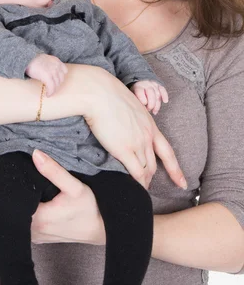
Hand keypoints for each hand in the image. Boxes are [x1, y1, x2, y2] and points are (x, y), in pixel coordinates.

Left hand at [0, 152, 105, 244]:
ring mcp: (34, 235)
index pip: (7, 200)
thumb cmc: (92, 209)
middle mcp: (32, 231)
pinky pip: (19, 220)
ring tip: (1, 176)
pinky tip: (15, 191)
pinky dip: (15, 206)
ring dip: (6, 197)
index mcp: (37, 219)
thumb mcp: (75, 187)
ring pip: (12, 215)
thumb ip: (54, 171)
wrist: (103, 230)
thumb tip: (35, 153)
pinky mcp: (38, 236)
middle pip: (6, 208)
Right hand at [25, 53, 67, 96]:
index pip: (65, 71)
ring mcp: (52, 71)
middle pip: (61, 79)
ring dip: (53, 89)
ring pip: (56, 84)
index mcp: (56, 61)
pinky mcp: (47, 76)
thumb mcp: (46, 59)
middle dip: (56, 84)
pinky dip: (50, 92)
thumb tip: (50, 74)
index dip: (60, 77)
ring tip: (49, 91)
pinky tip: (48, 94)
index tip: (56, 80)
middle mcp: (56, 66)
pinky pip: (51, 87)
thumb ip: (51, 65)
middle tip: (51, 87)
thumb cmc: (34, 59)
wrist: (27, 58)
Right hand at [83, 69, 186, 189]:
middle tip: (148, 186)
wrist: (100, 93)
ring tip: (140, 191)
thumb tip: (127, 126)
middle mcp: (147, 136)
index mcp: (150, 125)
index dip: (176, 170)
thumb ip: (133, 120)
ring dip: (144, 182)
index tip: (183, 183)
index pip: (167, 152)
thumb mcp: (130, 107)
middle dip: (152, 177)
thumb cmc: (109, 96)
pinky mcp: (124, 149)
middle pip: (155, 164)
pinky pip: (135, 172)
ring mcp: (137, 143)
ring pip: (146, 170)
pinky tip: (134, 188)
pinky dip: (137, 182)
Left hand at [130, 80, 168, 114]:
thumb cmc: (135, 91)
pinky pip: (163, 90)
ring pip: (157, 94)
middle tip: (149, 110)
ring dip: (157, 104)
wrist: (139, 81)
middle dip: (151, 104)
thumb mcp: (132, 94)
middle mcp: (146, 84)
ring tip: (154, 112)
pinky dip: (165, 96)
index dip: (143, 101)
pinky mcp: (159, 85)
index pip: (140, 92)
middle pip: (151, 93)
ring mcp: (153, 84)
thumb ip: (135, 100)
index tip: (143, 107)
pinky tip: (165, 101)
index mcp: (138, 86)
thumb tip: (139, 109)